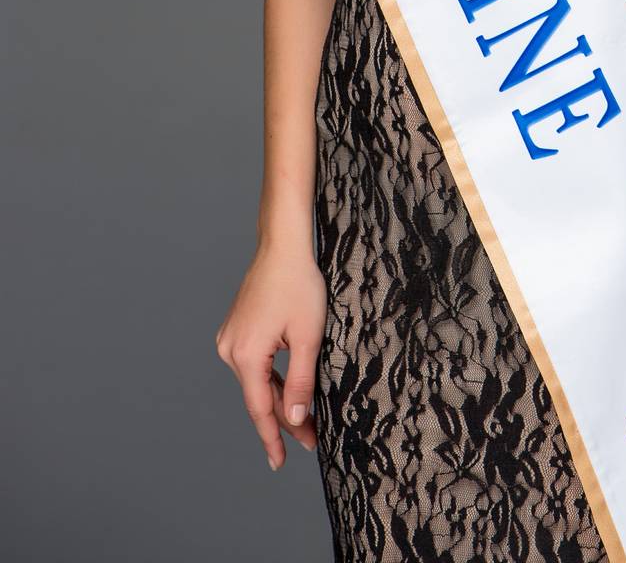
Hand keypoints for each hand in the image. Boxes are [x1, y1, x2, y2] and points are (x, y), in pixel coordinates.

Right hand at [215, 241, 326, 471]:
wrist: (282, 246)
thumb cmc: (298, 285)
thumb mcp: (307, 337)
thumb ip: (300, 380)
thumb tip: (295, 417)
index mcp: (246, 355)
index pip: (260, 409)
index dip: (273, 438)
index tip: (280, 463)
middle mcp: (230, 350)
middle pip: (259, 396)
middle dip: (285, 418)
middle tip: (311, 439)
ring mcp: (230, 339)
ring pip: (257, 381)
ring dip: (279, 398)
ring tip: (305, 418)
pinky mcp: (236, 330)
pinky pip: (254, 364)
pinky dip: (271, 378)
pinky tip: (288, 388)